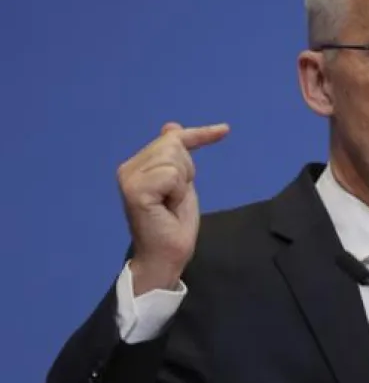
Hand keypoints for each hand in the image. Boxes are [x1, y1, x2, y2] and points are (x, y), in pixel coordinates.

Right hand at [118, 122, 228, 295]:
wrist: (165, 256)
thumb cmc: (174, 224)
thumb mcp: (182, 184)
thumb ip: (177, 158)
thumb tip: (171, 127)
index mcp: (138, 165)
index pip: (172, 139)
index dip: (200, 134)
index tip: (225, 130)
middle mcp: (128, 168)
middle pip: (174, 145)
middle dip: (187, 171)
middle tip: (176, 197)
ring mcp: (129, 178)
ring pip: (174, 158)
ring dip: (182, 183)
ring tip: (170, 203)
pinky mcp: (135, 190)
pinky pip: (171, 175)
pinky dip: (178, 191)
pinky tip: (167, 207)